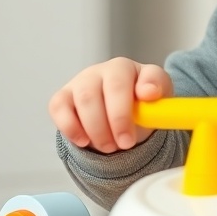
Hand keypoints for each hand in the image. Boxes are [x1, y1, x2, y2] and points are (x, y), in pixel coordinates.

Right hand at [48, 57, 173, 152]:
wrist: (118, 115)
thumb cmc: (138, 104)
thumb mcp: (156, 98)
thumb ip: (158, 91)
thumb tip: (150, 92)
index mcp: (127, 68)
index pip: (134, 74)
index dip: (141, 91)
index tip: (148, 104)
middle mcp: (103, 71)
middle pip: (109, 88)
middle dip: (118, 120)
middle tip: (126, 144)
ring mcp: (80, 82)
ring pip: (85, 100)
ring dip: (98, 129)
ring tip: (109, 147)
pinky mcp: (62, 98)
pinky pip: (59, 108)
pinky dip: (71, 128)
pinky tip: (84, 141)